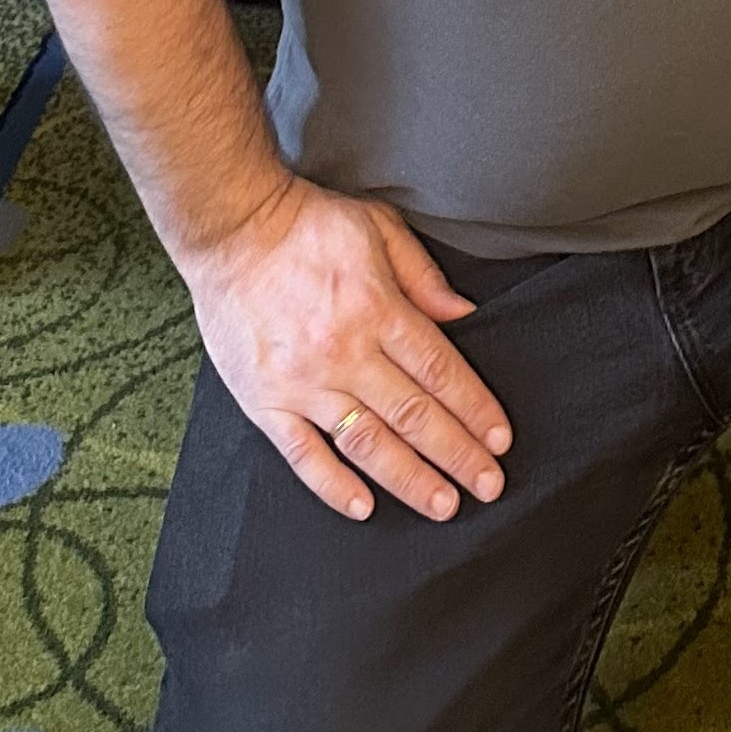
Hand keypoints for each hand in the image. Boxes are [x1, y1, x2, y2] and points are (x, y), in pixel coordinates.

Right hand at [180, 172, 512, 524]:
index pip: (439, 371)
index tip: (499, 438)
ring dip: (409, 479)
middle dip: (456, 455)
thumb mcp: (379, 227)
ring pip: (366, 443)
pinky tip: (363, 506)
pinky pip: (303, 455)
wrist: (231, 229)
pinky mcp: (265, 402)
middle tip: (487, 486)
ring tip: (443, 504)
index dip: (474, 409)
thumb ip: (423, 276)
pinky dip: (333, 486)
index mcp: (375, 307)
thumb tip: (463, 315)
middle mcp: (342, 352)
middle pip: (412, 414)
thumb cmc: (307, 225)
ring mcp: (302, 383)